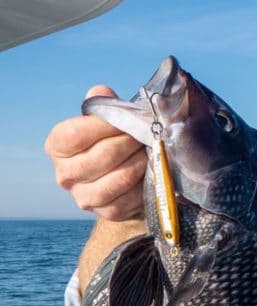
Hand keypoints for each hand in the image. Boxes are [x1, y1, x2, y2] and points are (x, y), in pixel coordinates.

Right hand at [44, 86, 146, 220]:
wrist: (123, 179)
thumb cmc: (112, 140)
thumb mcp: (105, 119)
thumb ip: (102, 104)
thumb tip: (102, 92)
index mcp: (57, 146)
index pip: (76, 134)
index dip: (105, 124)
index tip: (127, 119)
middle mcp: (64, 174)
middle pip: (102, 156)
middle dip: (129, 142)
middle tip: (147, 134)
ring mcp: (84, 197)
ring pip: (118, 178)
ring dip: (140, 162)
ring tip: (149, 151)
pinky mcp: (107, 212)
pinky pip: (130, 197)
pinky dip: (144, 182)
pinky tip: (150, 171)